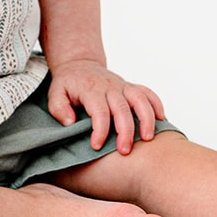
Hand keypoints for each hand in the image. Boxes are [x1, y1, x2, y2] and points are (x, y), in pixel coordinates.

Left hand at [45, 61, 164, 154]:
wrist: (80, 65)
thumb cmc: (68, 84)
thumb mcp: (55, 93)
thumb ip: (59, 108)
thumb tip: (70, 122)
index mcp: (91, 90)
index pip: (99, 111)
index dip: (100, 130)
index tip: (96, 146)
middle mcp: (110, 87)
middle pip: (122, 108)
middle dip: (125, 131)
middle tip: (124, 151)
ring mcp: (122, 86)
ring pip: (140, 99)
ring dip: (146, 118)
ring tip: (148, 138)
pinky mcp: (130, 87)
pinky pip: (147, 92)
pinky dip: (156, 104)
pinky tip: (161, 120)